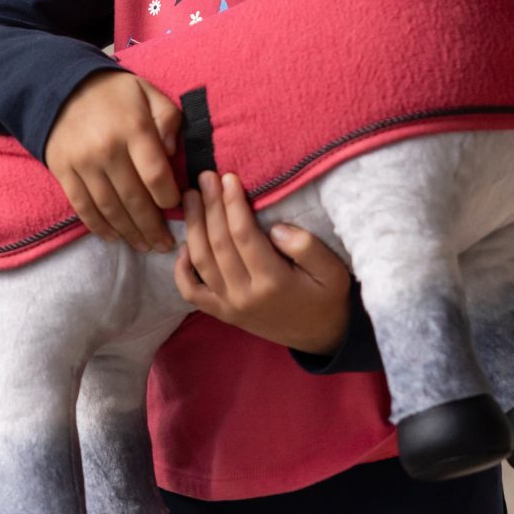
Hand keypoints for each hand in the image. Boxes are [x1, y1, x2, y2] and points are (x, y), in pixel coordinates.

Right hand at [44, 69, 181, 251]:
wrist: (60, 88)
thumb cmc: (114, 93)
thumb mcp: (148, 92)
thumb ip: (168, 118)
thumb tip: (173, 152)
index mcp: (133, 128)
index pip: (155, 174)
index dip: (169, 197)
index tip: (177, 206)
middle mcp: (107, 149)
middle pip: (134, 199)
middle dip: (152, 226)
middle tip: (166, 244)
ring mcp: (83, 164)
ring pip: (110, 208)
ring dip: (130, 233)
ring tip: (145, 246)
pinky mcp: (63, 172)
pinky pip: (83, 207)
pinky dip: (99, 227)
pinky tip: (115, 238)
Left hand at [175, 171, 351, 354]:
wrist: (320, 337)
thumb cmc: (327, 298)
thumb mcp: (333, 272)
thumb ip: (308, 248)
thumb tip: (276, 228)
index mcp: (272, 282)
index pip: (243, 235)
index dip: (233, 204)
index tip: (229, 178)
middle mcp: (245, 295)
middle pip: (218, 243)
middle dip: (210, 206)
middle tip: (204, 177)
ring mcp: (230, 306)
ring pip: (202, 262)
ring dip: (193, 226)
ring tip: (190, 197)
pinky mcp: (222, 313)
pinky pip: (192, 292)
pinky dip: (181, 270)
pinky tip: (183, 244)